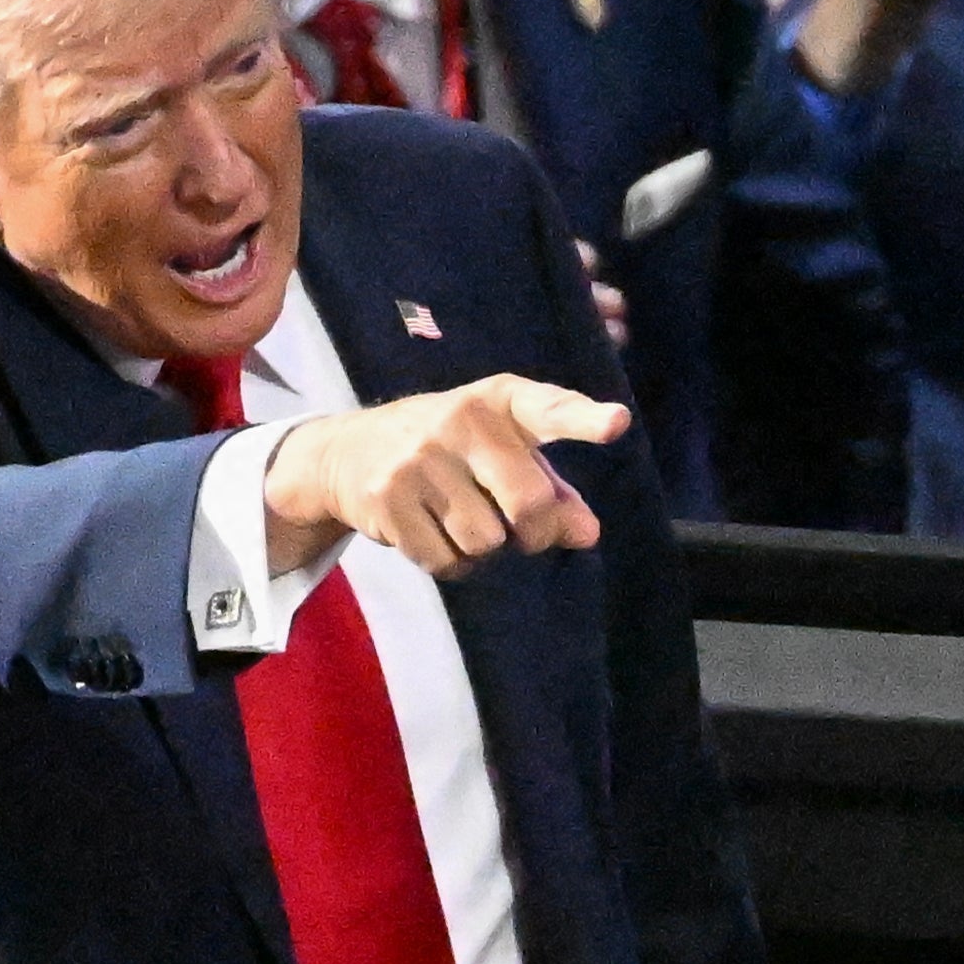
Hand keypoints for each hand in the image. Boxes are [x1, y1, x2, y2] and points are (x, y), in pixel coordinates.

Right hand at [259, 373, 627, 574]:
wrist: (346, 451)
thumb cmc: (450, 451)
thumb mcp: (502, 451)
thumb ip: (552, 489)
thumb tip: (585, 534)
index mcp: (498, 400)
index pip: (548, 409)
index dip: (584, 419)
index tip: (617, 424)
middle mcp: (459, 422)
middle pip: (528, 504)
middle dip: (534, 532)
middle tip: (523, 531)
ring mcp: (418, 460)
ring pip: (486, 542)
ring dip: (486, 549)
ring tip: (463, 521)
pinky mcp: (387, 499)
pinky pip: (446, 561)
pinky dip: (452, 562)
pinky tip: (433, 532)